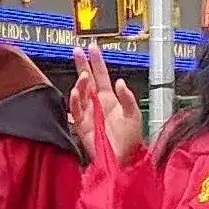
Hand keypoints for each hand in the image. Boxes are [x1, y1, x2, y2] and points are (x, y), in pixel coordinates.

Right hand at [66, 50, 143, 164]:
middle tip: (77, 51)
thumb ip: (127, 97)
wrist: (123, 160)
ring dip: (81, 83)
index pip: (101, 75)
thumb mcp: (134, 115)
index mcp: (110, 99)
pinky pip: (75, 111)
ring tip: (84, 76)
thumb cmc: (130, 140)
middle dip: (82, 64)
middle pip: (87, 80)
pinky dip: (74, 101)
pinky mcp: (82, 126)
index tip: (92, 48)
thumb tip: (120, 82)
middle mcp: (97, 104)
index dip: (97, 61)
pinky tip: (76, 92)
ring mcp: (88, 114)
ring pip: (81, 93)